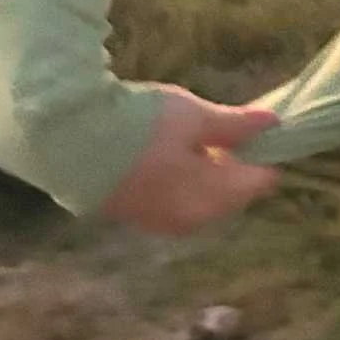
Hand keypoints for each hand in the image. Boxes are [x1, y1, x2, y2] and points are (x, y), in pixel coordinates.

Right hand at [98, 86, 283, 235]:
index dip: (264, 153)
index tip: (256, 127)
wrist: (65, 141)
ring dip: (206, 172)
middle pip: (231, 193)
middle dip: (235, 164)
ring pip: (202, 199)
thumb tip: (274, 123)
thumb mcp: (194, 116)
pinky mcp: (135, 217)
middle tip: (222, 128)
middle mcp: (192, 221)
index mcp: (213, 199)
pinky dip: (181, 181)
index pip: (260, 181)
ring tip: (192, 137)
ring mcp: (161, 223)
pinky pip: (175, 201)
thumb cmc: (140, 125)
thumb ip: (236, 124)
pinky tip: (167, 154)